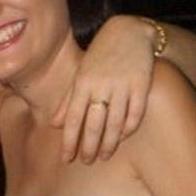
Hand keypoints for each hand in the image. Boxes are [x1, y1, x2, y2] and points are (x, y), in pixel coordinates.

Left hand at [52, 16, 153, 161]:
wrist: (128, 33)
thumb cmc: (99, 57)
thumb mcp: (80, 75)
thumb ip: (68, 100)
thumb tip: (54, 124)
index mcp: (82, 83)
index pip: (73, 119)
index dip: (69, 141)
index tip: (67, 158)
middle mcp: (101, 86)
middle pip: (94, 124)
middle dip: (89, 146)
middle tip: (87, 162)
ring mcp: (122, 85)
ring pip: (115, 122)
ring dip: (109, 142)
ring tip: (103, 156)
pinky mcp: (141, 84)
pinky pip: (136, 112)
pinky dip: (129, 128)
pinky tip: (123, 138)